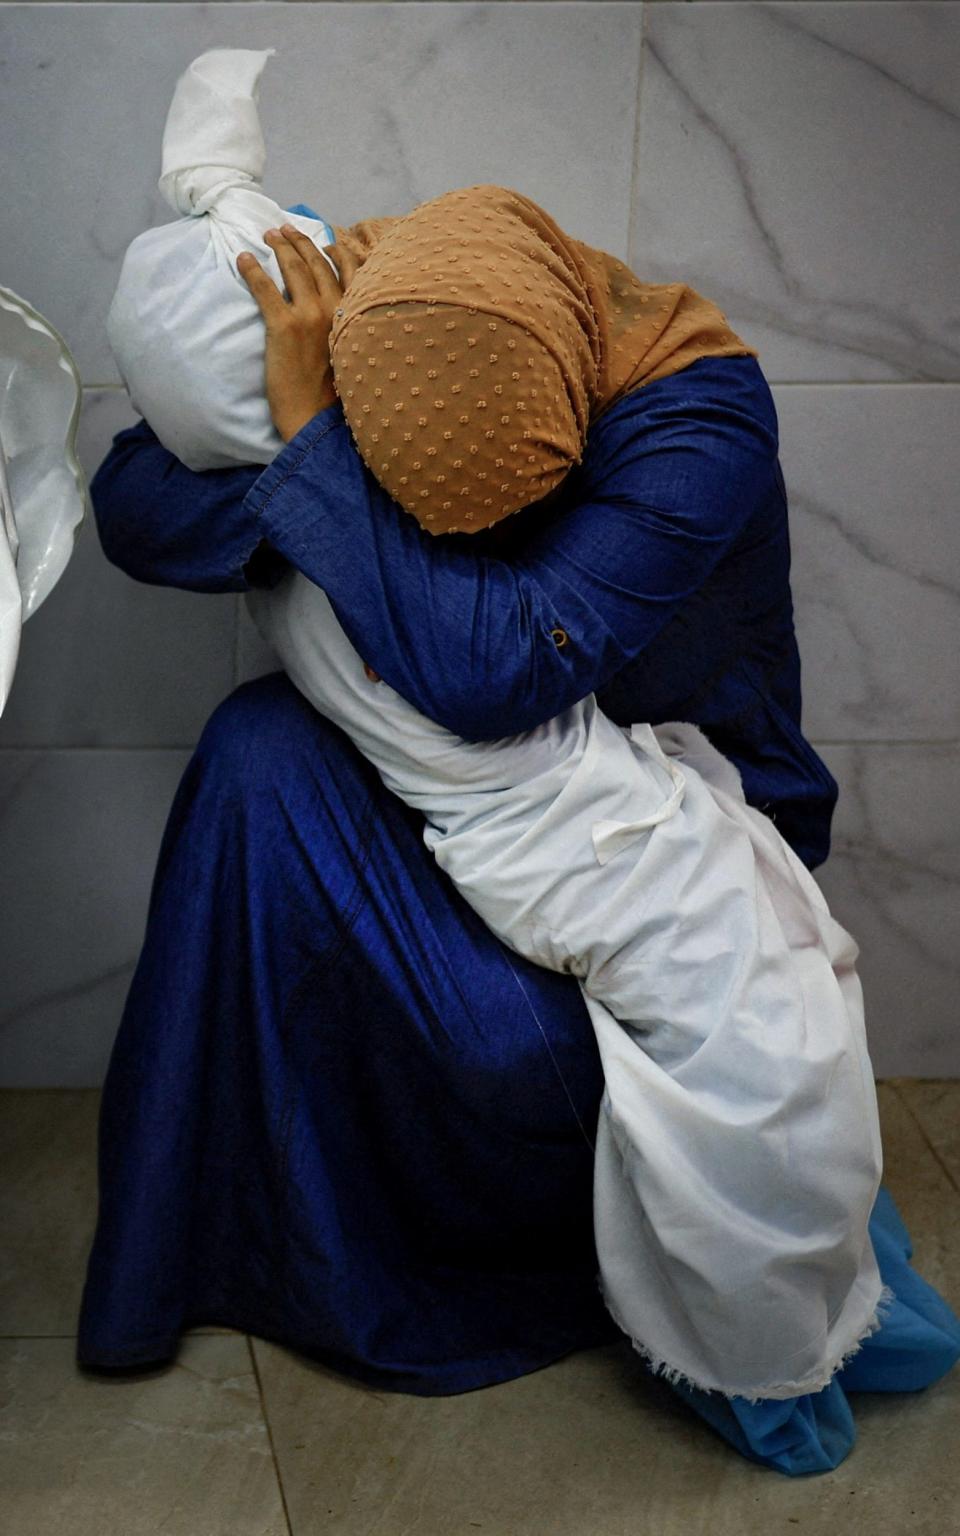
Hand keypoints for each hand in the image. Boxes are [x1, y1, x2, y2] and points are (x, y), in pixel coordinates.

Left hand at [237, 225, 359, 442]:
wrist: (316, 420)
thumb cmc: (336, 396)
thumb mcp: (354, 356)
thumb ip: (350, 330)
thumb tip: (340, 315)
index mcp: (355, 316)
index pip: (352, 270)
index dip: (336, 251)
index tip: (325, 241)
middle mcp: (336, 310)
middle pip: (317, 263)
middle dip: (299, 241)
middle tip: (283, 231)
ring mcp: (309, 316)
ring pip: (292, 269)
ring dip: (278, 247)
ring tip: (266, 236)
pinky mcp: (283, 326)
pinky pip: (264, 288)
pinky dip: (252, 269)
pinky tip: (243, 258)